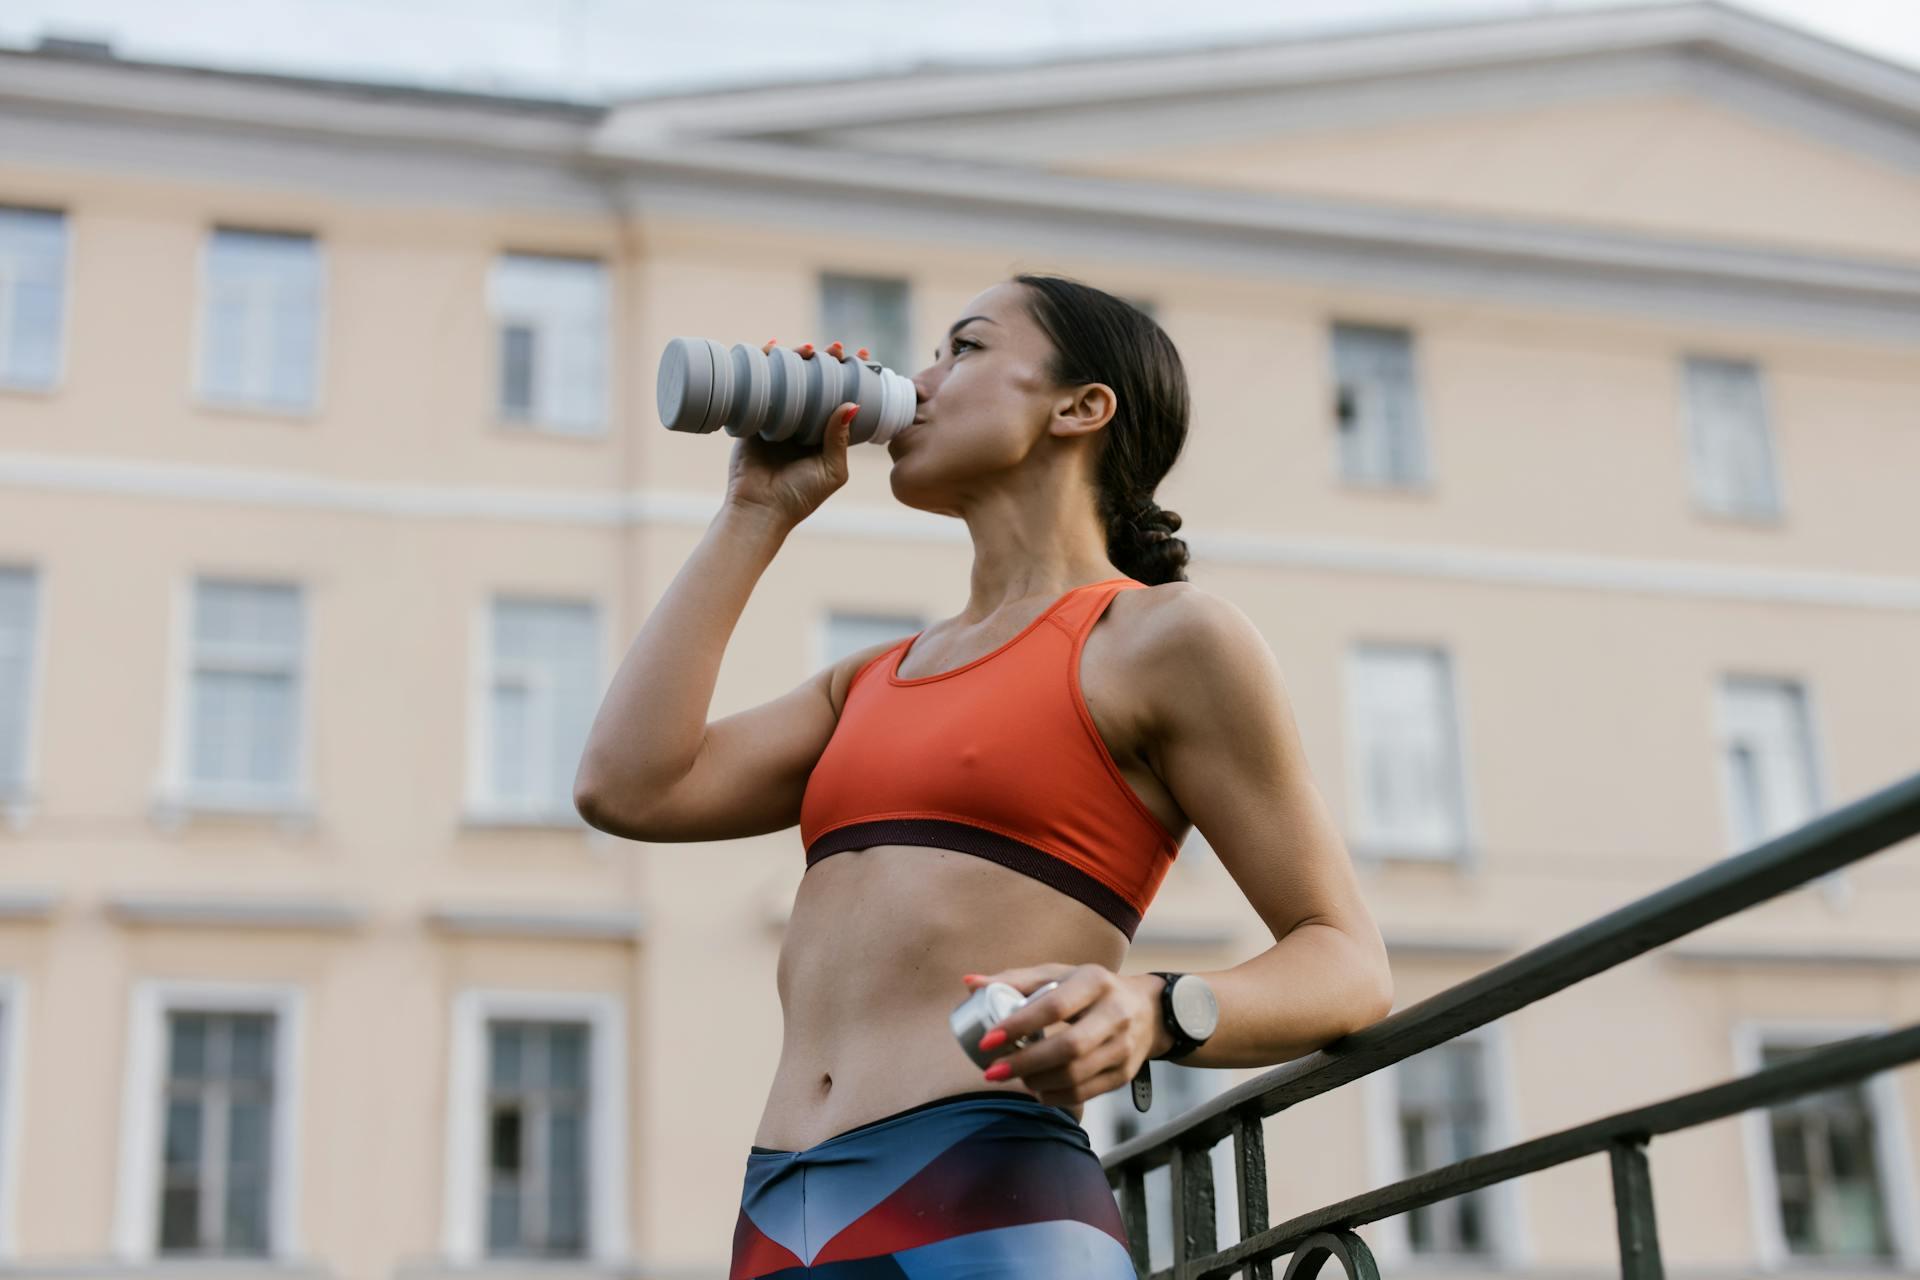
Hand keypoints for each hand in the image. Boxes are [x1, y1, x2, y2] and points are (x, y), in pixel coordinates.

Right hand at [723, 339, 870, 527]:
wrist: (759, 510)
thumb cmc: (799, 497)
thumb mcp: (831, 470)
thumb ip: (840, 439)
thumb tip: (853, 404)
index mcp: (824, 436)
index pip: (841, 399)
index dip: (852, 378)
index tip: (863, 358)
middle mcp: (803, 424)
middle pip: (816, 384)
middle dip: (827, 362)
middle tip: (837, 348)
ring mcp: (778, 419)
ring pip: (790, 380)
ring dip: (799, 360)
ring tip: (809, 349)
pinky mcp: (753, 417)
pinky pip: (760, 387)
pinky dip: (765, 367)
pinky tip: (772, 349)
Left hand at [960, 964, 1165, 1107]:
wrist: (1149, 1010)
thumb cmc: (1091, 989)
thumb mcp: (1060, 974)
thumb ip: (1016, 980)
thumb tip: (969, 984)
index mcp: (1095, 981)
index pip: (1054, 1006)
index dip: (1019, 1025)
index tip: (988, 1039)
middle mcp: (1115, 1013)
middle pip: (1068, 1046)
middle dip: (1024, 1063)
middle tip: (992, 1071)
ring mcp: (1124, 1046)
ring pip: (1076, 1074)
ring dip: (1037, 1081)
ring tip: (1014, 1077)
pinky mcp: (1124, 1073)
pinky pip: (1085, 1093)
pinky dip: (1055, 1096)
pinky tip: (1037, 1089)